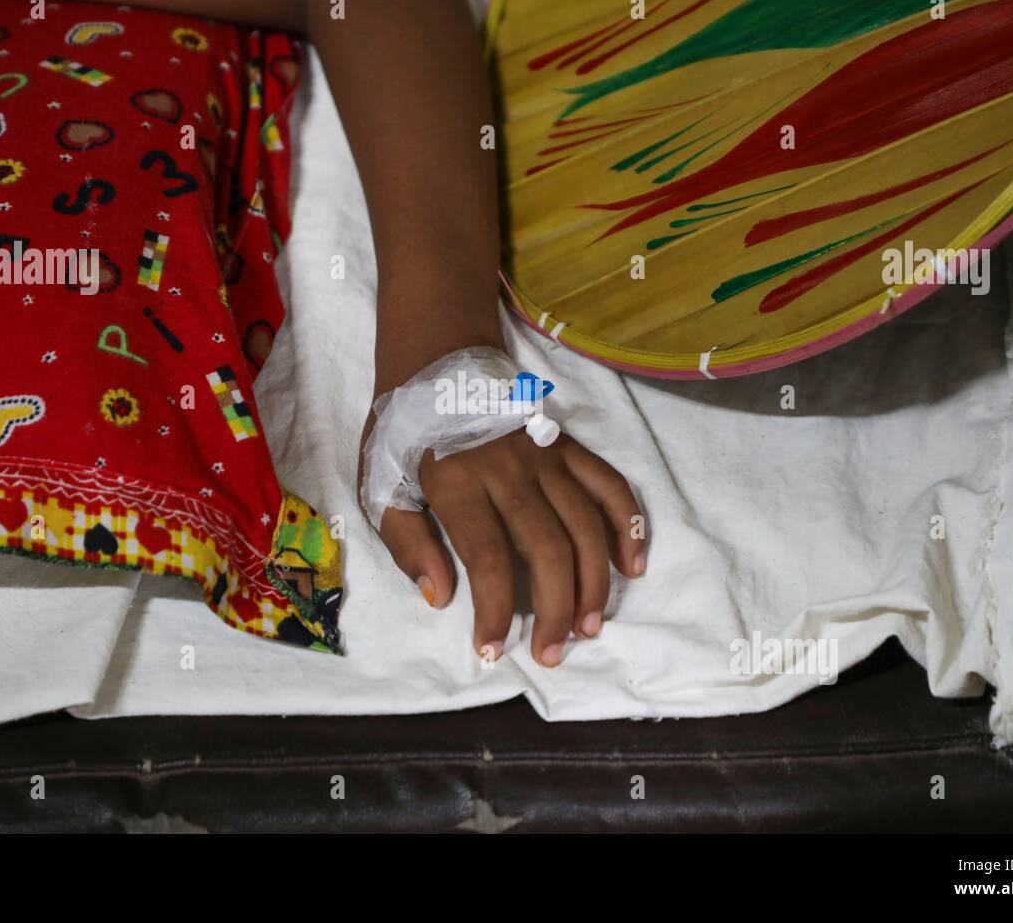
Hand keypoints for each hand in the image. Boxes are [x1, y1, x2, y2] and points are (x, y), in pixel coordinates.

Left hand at [368, 430, 646, 666]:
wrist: (437, 360)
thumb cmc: (404, 433)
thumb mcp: (380, 486)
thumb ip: (407, 543)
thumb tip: (441, 597)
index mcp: (457, 481)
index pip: (488, 558)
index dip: (496, 610)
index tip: (495, 651)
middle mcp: (509, 469)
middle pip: (547, 547)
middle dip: (555, 608)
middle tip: (552, 652)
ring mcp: (545, 454)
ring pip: (585, 523)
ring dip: (594, 580)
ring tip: (589, 626)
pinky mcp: (568, 444)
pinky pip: (609, 484)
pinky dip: (627, 523)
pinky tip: (632, 566)